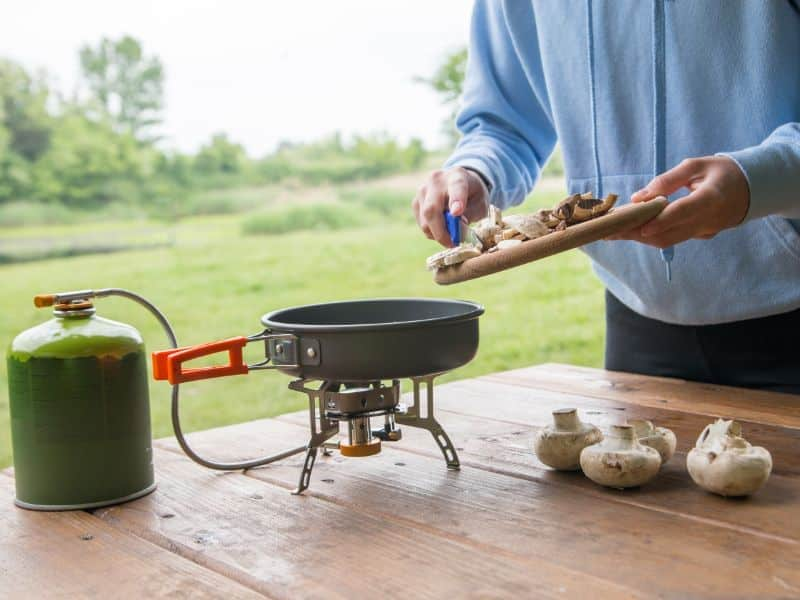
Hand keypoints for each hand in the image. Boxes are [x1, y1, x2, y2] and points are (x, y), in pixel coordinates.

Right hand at [412, 167, 489, 246]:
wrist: (458, 182)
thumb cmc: (472, 194)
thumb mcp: (480, 204)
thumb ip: (470, 214)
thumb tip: (455, 229)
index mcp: (458, 176)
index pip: (456, 187)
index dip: (456, 200)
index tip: (457, 213)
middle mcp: (436, 180)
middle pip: (432, 209)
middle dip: (441, 232)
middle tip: (452, 243)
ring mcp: (422, 190)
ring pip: (425, 219)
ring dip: (437, 233)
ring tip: (451, 236)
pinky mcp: (415, 202)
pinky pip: (421, 223)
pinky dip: (432, 231)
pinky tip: (442, 229)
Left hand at [609, 156, 749, 247]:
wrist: (753, 189)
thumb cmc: (722, 172)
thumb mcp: (697, 165)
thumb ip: (668, 180)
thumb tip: (638, 197)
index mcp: (712, 198)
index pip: (683, 212)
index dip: (661, 221)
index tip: (639, 228)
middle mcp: (708, 221)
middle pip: (668, 233)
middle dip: (636, 233)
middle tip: (608, 230)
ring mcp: (704, 232)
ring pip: (667, 241)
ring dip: (638, 237)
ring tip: (611, 231)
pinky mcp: (699, 236)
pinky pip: (671, 239)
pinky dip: (650, 235)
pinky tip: (629, 230)